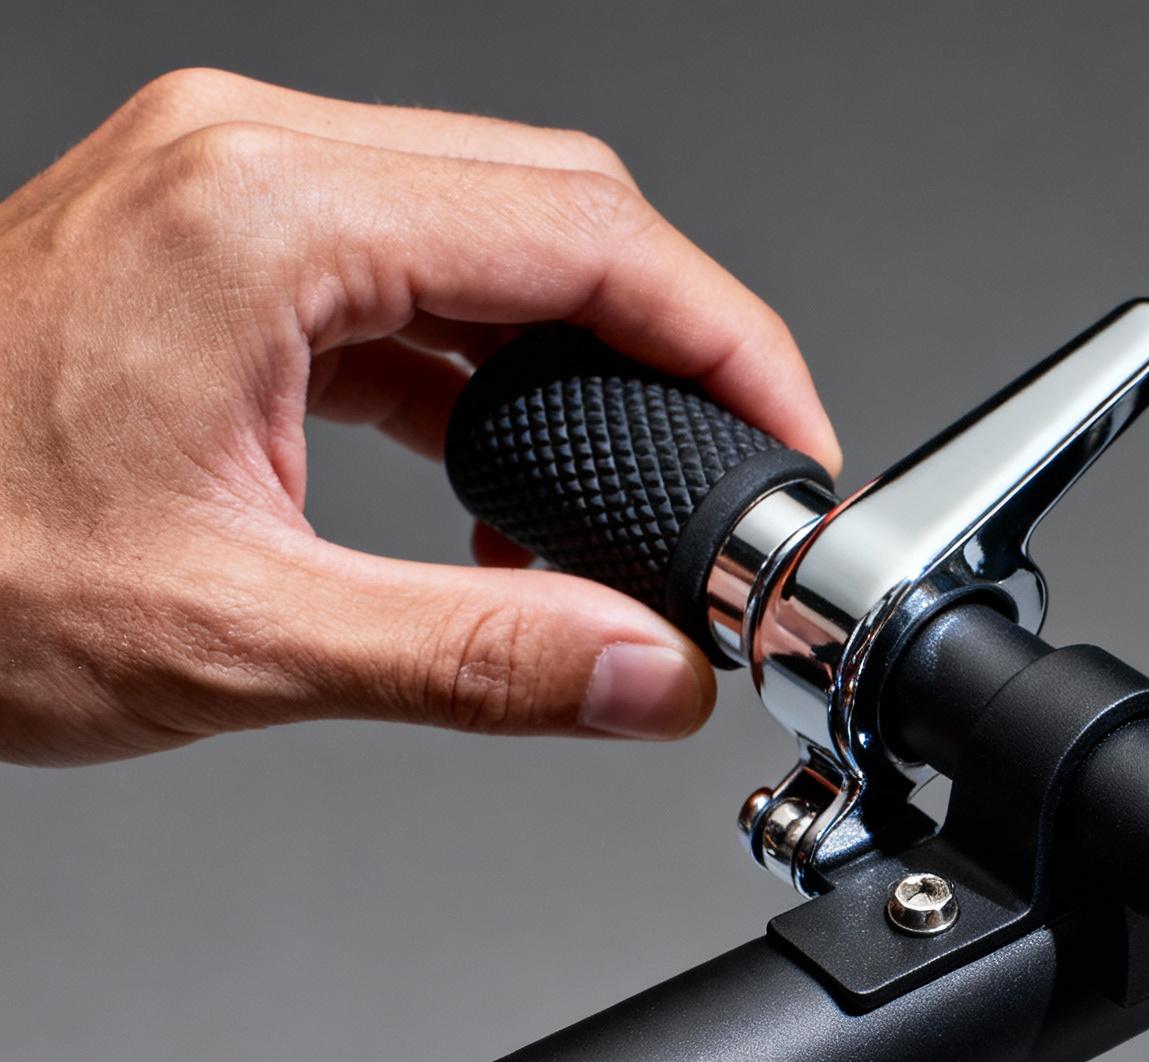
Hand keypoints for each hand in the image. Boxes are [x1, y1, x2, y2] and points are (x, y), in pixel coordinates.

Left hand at [0, 69, 838, 765]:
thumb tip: (646, 674)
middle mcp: (246, 159)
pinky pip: (408, 269)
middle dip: (678, 342)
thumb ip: (477, 657)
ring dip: (583, 357)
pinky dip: (486, 370)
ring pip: (491, 228)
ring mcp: (225, 185)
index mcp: (266, 216)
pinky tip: (505, 478)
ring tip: (625, 496)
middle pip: (560, 204)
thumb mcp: (239, 633)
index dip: (729, 344)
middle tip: (737, 472)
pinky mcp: (216, 238)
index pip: (589, 234)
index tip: (790, 441)